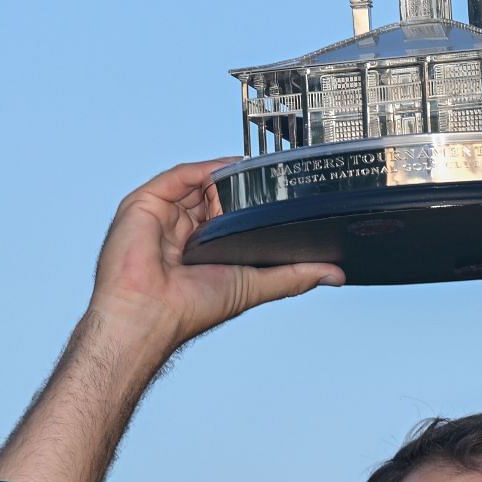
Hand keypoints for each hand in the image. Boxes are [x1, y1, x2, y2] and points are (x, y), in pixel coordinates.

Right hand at [89, 158, 343, 345]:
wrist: (150, 313)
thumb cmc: (191, 307)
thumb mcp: (255, 285)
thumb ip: (293, 276)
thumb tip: (335, 274)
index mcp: (203, 248)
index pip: (231, 214)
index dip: (255, 203)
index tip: (284, 193)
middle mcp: (182, 229)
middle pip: (216, 193)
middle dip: (245, 187)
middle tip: (276, 179)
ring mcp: (163, 214)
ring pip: (200, 181)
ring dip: (228, 177)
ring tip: (255, 175)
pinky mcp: (146, 202)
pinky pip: (178, 176)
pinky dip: (204, 169)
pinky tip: (228, 169)